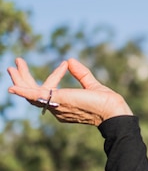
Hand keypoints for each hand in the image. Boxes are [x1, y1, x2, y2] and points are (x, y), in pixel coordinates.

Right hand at [7, 57, 132, 125]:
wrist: (112, 110)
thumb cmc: (105, 102)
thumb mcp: (91, 84)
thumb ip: (81, 73)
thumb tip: (70, 60)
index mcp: (62, 104)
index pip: (50, 89)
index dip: (54, 74)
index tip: (65, 64)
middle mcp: (56, 107)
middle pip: (33, 93)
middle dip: (23, 79)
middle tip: (15, 65)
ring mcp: (55, 104)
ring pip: (31, 94)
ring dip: (20, 80)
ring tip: (12, 67)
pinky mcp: (57, 100)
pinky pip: (35, 97)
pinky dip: (23, 92)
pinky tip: (12, 87)